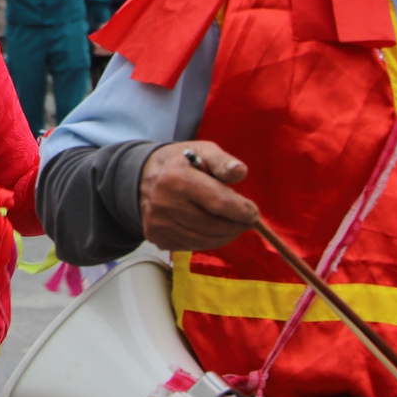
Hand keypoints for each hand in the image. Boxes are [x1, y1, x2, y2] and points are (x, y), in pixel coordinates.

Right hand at [137, 141, 259, 251]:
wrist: (142, 176)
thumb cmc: (181, 163)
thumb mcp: (202, 151)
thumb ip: (223, 162)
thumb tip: (240, 172)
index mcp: (176, 178)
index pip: (217, 202)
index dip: (241, 211)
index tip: (254, 214)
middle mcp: (164, 203)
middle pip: (212, 225)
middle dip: (236, 226)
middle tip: (247, 221)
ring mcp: (158, 223)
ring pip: (204, 240)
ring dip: (225, 236)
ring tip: (232, 225)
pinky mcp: (156, 236)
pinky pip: (192, 245)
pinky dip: (208, 240)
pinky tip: (211, 229)